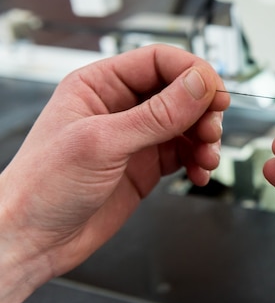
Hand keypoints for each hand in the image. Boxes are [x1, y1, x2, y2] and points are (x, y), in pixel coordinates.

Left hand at [0, 45, 228, 302]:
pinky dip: (198, 161)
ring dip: (205, 138)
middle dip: (203, 110)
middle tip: (211, 131)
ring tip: (206, 157)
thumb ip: (157, 114)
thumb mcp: (102, 143)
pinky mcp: (146, 164)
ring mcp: (136, 136)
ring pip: (187, 123)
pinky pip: (185, 152)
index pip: (159, 62)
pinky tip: (198, 173)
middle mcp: (121, 106)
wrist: (32, 240)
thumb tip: (198, 85)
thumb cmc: (42, 186)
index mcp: (100, 84)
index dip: (192, 73)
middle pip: (180, 91)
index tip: (215, 94)